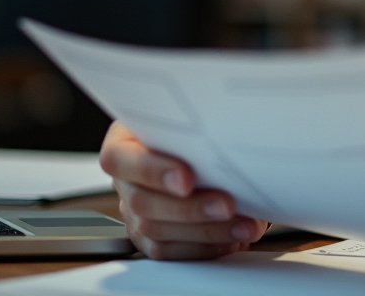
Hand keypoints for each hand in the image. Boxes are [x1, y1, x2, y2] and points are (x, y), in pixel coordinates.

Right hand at [99, 120, 267, 259]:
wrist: (204, 143)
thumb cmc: (197, 124)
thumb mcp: (193, 112)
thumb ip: (200, 122)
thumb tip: (234, 130)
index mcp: (125, 142)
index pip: (119, 158)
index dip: (151, 171)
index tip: (187, 178)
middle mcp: (126, 179)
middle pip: (141, 201)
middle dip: (190, 208)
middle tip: (228, 205)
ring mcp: (134, 210)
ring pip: (156, 231)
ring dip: (206, 231)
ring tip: (244, 225)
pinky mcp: (150, 235)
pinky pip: (169, 251)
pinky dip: (203, 248)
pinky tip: (231, 239)